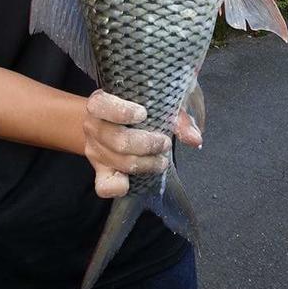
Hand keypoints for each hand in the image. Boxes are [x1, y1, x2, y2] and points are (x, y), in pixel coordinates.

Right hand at [83, 90, 203, 197]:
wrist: (106, 122)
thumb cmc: (135, 108)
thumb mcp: (155, 103)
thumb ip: (176, 117)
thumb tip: (194, 138)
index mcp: (100, 102)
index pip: (102, 106)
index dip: (122, 111)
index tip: (143, 114)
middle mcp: (92, 125)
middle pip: (118, 140)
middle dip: (147, 145)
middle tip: (165, 143)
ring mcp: (94, 149)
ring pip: (119, 162)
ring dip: (146, 164)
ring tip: (161, 161)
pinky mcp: (98, 170)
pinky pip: (104, 186)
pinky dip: (120, 187)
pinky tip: (132, 181)